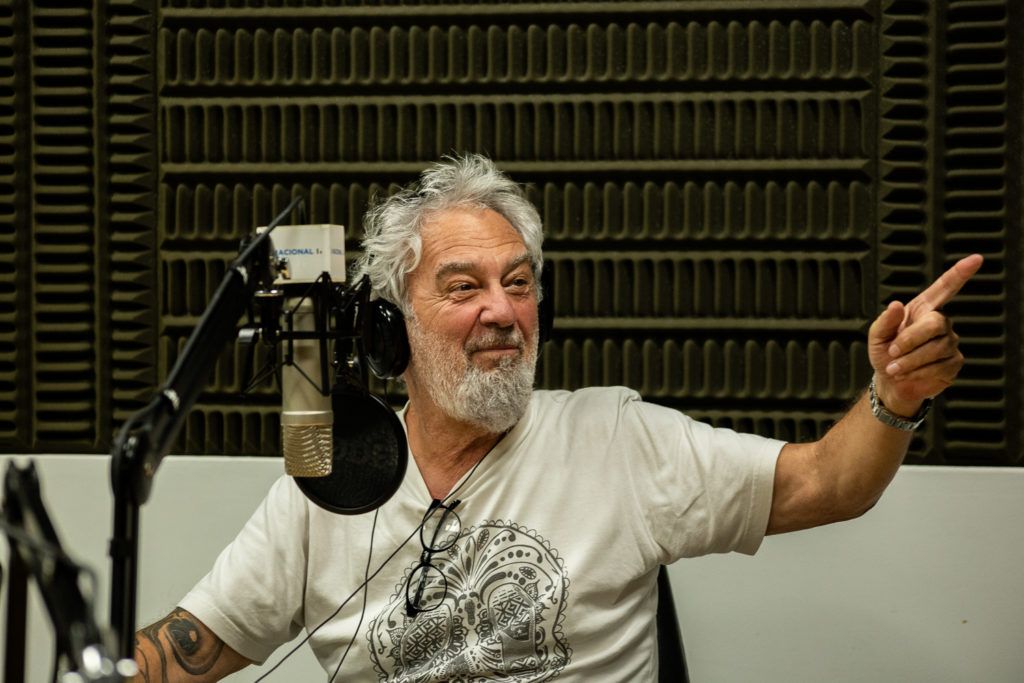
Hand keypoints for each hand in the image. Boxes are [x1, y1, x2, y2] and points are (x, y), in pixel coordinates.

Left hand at [867, 254, 982, 414]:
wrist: (891, 382)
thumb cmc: (885, 353)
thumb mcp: (877, 335)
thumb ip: (885, 320)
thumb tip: (896, 305)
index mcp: (922, 309)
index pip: (944, 288)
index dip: (959, 273)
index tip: (976, 259)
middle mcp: (940, 322)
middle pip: (935, 323)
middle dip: (911, 339)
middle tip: (892, 351)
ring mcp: (949, 342)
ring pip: (936, 348)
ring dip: (910, 360)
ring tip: (894, 368)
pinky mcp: (954, 362)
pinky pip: (940, 365)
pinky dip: (918, 372)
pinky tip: (906, 374)